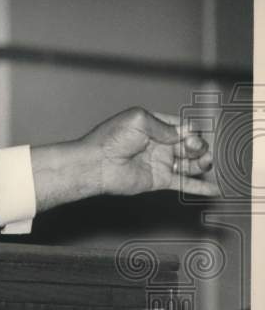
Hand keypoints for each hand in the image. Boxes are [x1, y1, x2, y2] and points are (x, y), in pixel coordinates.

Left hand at [31, 107, 219, 212]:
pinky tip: (214, 190)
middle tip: (193, 147)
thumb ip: (164, 126)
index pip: (184, 127)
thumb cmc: (110, 139)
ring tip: (205, 163)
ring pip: (191, 164)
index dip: (192, 130)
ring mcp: (160, 163)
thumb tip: (183, 133)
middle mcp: (159, 144)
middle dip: (198, 146)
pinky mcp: (159, 180)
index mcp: (154, 126)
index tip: (190, 134)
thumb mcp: (139, 120)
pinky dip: (199, 187)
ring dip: (203, 163)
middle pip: (192, 145)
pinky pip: (184, 184)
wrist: (96, 164)